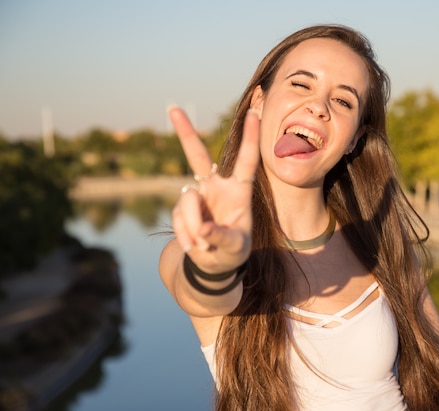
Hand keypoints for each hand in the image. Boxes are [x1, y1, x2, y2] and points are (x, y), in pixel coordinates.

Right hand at [169, 106, 259, 272]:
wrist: (213, 263)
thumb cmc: (233, 251)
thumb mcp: (236, 248)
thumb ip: (222, 237)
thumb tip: (203, 229)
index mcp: (238, 191)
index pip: (246, 161)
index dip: (250, 138)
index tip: (254, 113)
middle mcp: (216, 187)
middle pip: (197, 156)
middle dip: (185, 132)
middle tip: (173, 108)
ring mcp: (196, 196)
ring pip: (188, 201)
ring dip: (194, 226)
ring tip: (204, 245)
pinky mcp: (181, 209)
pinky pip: (178, 217)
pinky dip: (186, 235)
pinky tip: (195, 246)